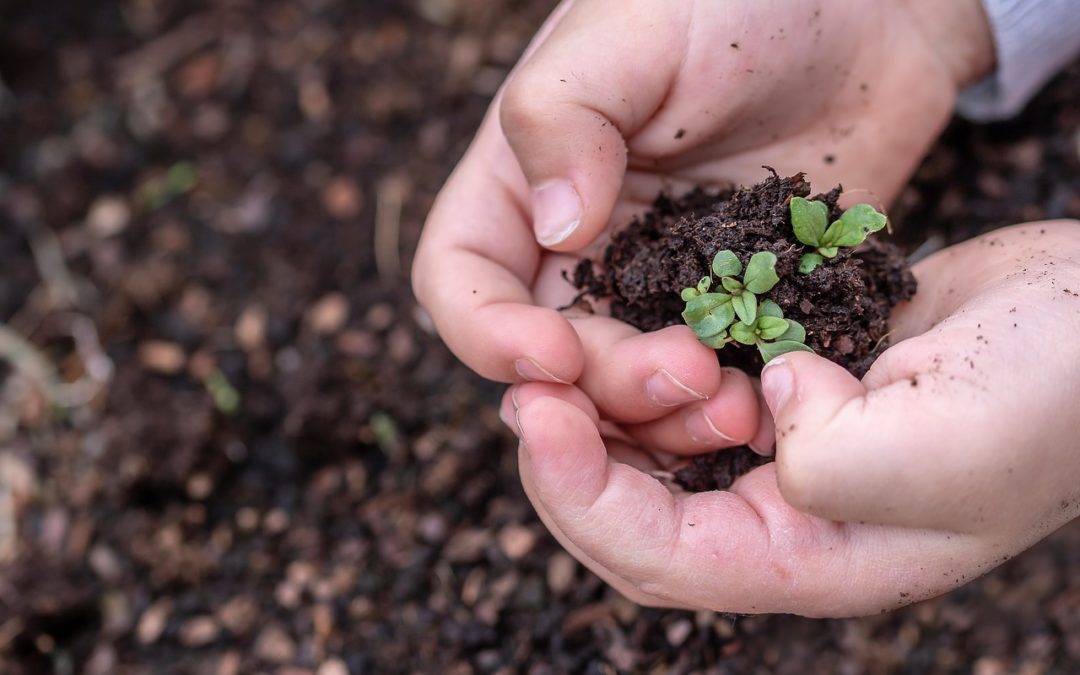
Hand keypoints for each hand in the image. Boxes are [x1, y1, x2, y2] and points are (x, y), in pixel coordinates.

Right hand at [413, 0, 993, 449]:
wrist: (869, 10)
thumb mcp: (632, 30)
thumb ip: (564, 118)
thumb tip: (553, 231)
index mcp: (526, 182)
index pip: (461, 279)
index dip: (487, 334)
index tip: (552, 356)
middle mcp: (583, 245)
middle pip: (552, 355)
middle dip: (603, 385)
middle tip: (684, 375)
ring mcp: (662, 282)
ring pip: (630, 386)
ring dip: (666, 415)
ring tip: (735, 405)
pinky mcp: (739, 303)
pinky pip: (718, 375)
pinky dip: (733, 404)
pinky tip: (773, 402)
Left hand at [503, 221, 1079, 615]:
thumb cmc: (1051, 395)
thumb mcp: (945, 447)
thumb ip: (833, 459)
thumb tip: (764, 405)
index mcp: (815, 559)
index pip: (659, 555)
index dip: (581, 495)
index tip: (536, 414)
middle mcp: (788, 519)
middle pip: (636, 515)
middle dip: (569, 458)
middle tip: (526, 386)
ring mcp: (786, 453)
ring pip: (655, 455)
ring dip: (605, 412)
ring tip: (564, 357)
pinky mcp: (791, 389)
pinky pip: (694, 395)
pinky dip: (652, 371)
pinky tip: (630, 332)